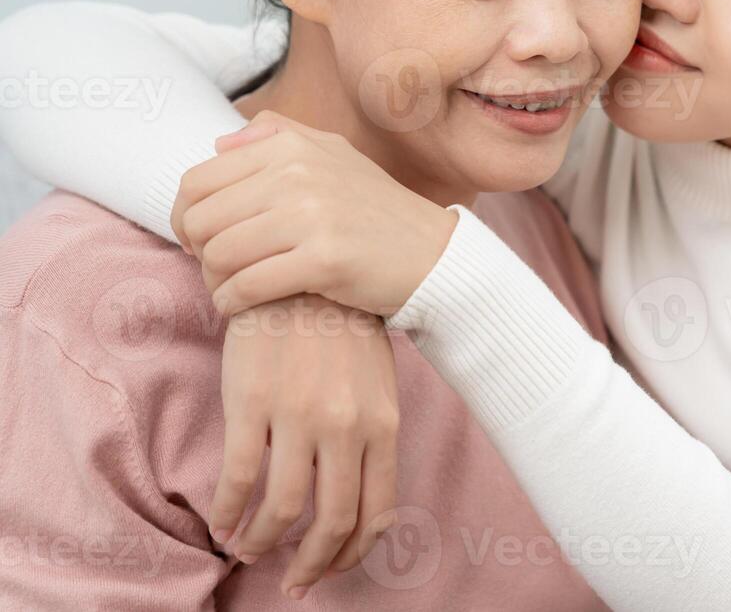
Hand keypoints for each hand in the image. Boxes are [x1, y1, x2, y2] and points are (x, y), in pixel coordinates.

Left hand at [172, 110, 457, 316]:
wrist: (433, 255)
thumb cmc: (376, 212)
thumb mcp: (335, 156)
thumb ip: (278, 137)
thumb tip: (219, 144)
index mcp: (292, 146)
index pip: (198, 180)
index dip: (186, 217)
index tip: (201, 240)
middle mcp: (298, 173)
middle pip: (202, 219)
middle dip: (197, 251)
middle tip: (216, 268)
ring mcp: (312, 215)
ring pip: (219, 254)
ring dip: (213, 280)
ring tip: (230, 288)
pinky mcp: (324, 260)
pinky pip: (246, 285)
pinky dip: (231, 302)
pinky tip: (240, 306)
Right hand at [214, 295, 399, 600]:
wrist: (301, 275)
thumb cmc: (342, 329)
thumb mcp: (377, 382)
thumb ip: (372, 434)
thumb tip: (359, 491)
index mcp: (383, 423)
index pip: (376, 511)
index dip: (354, 550)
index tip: (335, 565)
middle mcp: (346, 426)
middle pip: (331, 521)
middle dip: (312, 564)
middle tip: (295, 581)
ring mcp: (298, 416)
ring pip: (283, 508)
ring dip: (263, 541)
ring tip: (249, 548)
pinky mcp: (252, 403)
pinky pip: (238, 477)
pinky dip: (228, 510)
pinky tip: (222, 521)